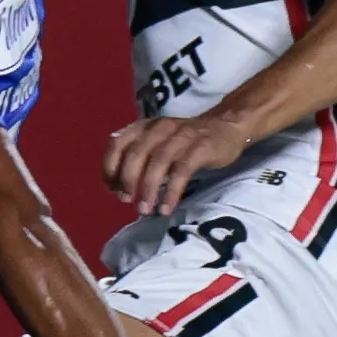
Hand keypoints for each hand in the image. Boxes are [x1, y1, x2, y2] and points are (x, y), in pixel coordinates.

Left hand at [103, 110, 258, 217]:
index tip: (111, 188)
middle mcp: (160, 128)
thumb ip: (137, 157)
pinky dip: (171, 192)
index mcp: (145, 127)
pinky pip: (182, 171)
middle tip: (126, 201)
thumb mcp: (157, 142)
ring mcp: (181, 137)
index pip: (118, 142)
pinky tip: (166, 208)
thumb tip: (114, 186)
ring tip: (144, 209)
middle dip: (127, 179)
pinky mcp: (201, 148)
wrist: (226, 126)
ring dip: (148, 188)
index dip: (110, 166)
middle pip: (136, 153)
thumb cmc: (185, 141)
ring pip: (158, 162)